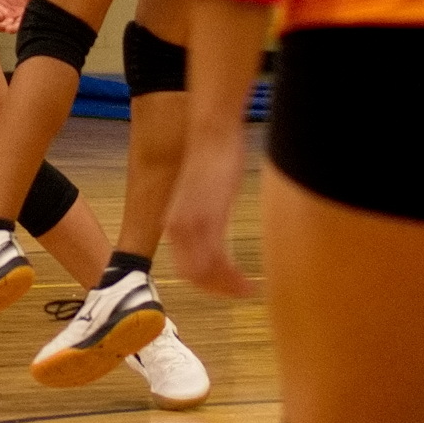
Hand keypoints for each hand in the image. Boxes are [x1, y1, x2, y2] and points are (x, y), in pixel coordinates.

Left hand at [166, 131, 256, 298]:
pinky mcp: (207, 218)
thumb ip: (208, 215)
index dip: (207, 281)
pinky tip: (248, 283)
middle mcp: (177, 227)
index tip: (227, 286)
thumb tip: (218, 229)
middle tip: (240, 292)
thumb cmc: (214, 155)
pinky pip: (217, 261)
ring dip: (226, 286)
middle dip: (217, 288)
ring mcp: (191, 224)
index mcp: (175, 222)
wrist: (211, 130)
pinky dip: (232, 278)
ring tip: (247, 290)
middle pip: (193, 275)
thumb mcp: (206, 193)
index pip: (186, 265)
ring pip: (204, 273)